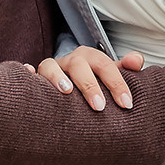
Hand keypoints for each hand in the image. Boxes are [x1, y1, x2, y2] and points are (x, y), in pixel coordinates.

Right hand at [31, 44, 145, 111]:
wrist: (71, 88)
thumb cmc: (95, 85)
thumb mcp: (110, 77)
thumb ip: (125, 70)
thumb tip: (137, 60)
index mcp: (91, 57)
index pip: (106, 66)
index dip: (117, 83)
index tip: (126, 104)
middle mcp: (71, 60)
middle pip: (79, 65)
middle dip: (90, 85)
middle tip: (100, 107)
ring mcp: (51, 69)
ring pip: (50, 65)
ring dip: (57, 76)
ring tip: (66, 92)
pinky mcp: (35, 79)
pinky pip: (28, 74)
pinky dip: (27, 73)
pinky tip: (29, 76)